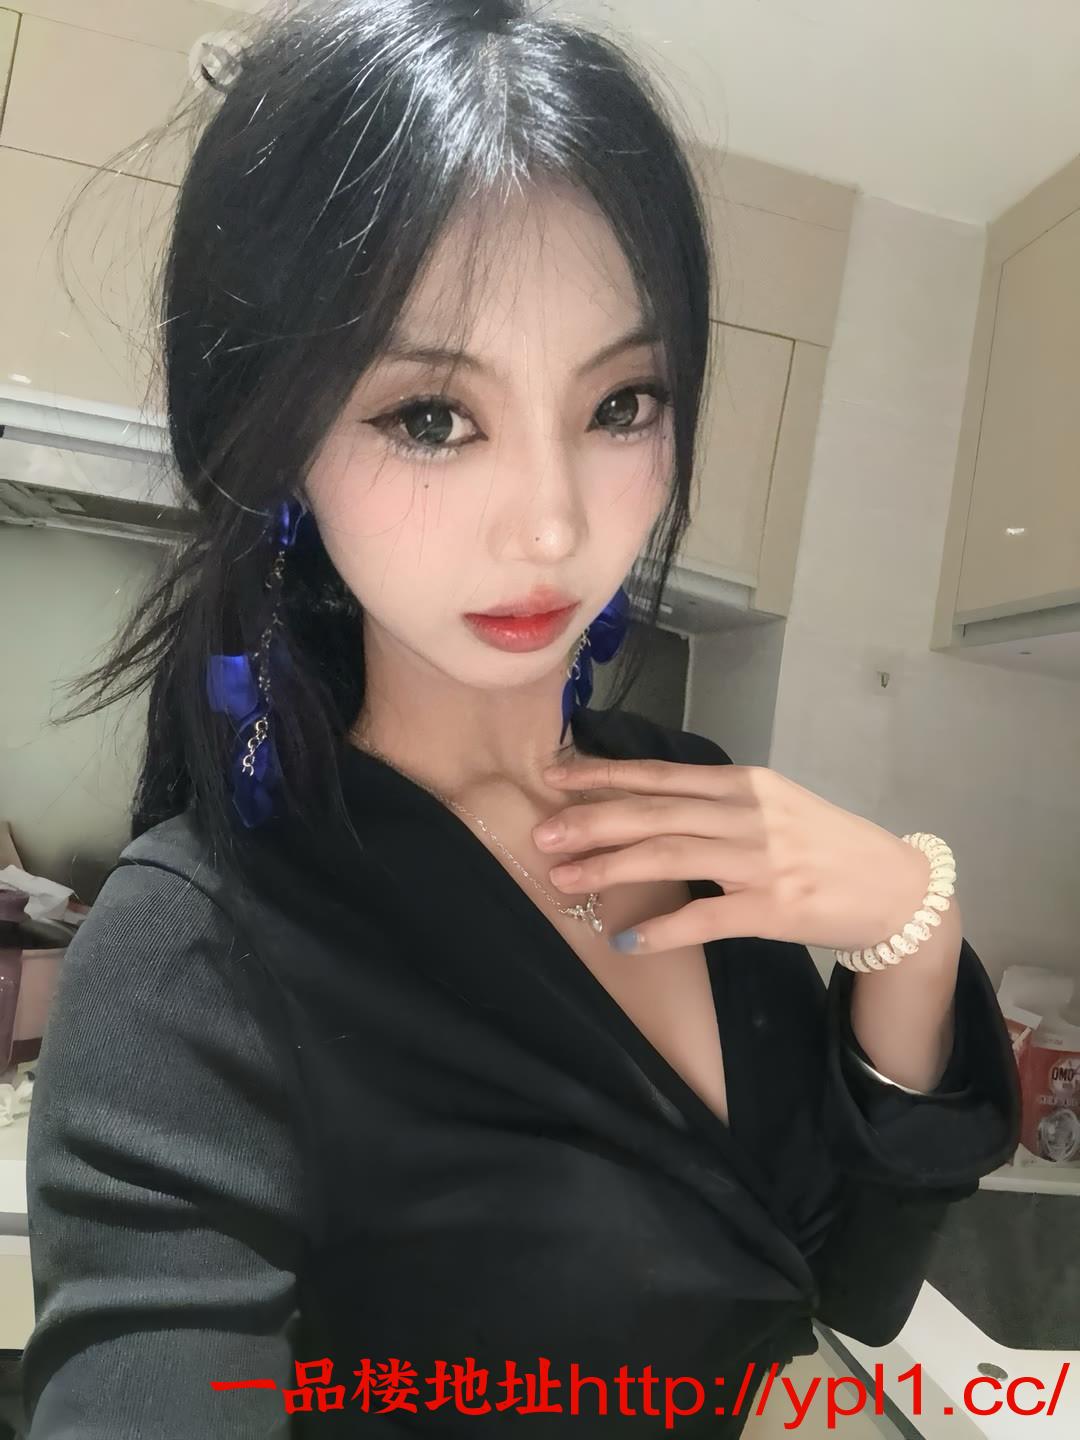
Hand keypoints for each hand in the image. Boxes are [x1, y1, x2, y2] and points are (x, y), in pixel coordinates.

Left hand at [532, 757, 935, 954]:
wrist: (894, 888)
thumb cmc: (825, 844)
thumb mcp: (773, 805)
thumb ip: (716, 803)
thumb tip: (644, 805)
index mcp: (743, 783)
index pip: (659, 774)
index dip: (602, 775)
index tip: (553, 777)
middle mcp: (747, 814)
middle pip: (653, 813)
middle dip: (591, 823)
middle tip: (542, 835)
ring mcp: (760, 861)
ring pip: (668, 857)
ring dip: (609, 869)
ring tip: (565, 879)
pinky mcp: (772, 909)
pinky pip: (703, 919)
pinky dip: (660, 930)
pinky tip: (626, 941)